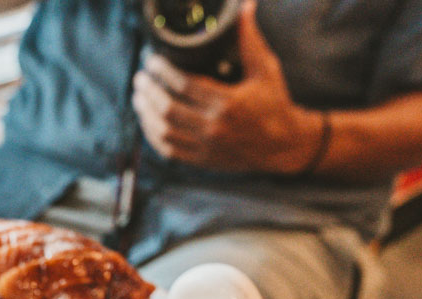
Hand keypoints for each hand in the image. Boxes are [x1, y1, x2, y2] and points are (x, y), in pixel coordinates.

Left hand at [131, 1, 323, 173]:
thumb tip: (244, 6)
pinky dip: (154, 136)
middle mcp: (214, 127)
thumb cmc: (274, 102)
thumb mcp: (265, 69)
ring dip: (146, 114)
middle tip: (140, 78)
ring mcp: (206, 147)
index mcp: (228, 103)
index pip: (185, 85)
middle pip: (169, 109)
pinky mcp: (202, 160)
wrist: (282, 145)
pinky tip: (147, 122)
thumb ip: (250, 40)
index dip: (164, 72)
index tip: (152, 61)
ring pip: (164, 132)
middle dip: (149, 92)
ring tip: (138, 97)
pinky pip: (169, 150)